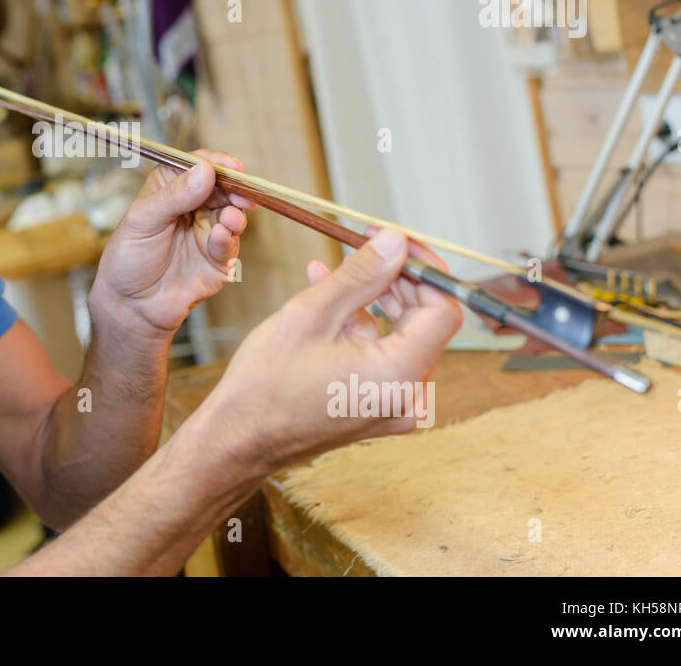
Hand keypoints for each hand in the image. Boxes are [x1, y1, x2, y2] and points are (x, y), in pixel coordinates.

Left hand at [89, 150, 255, 342]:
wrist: (131, 306)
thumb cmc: (128, 259)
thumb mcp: (143, 220)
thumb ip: (175, 196)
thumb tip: (205, 171)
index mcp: (170, 188)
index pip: (197, 165)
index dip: (216, 163)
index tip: (230, 166)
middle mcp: (192, 206)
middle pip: (222, 187)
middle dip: (234, 188)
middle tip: (241, 190)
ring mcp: (207, 231)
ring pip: (231, 212)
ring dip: (235, 212)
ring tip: (231, 217)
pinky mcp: (217, 258)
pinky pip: (230, 242)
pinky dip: (228, 237)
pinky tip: (220, 235)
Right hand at [199, 228, 463, 479]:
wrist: (238, 439)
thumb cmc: (266, 385)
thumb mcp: (311, 315)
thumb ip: (361, 275)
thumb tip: (396, 242)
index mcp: (401, 376)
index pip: (443, 310)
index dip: (423, 269)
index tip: (394, 243)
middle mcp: (409, 398)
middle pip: (425, 322)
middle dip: (395, 280)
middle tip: (364, 246)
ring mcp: (395, 407)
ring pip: (401, 336)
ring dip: (374, 300)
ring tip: (333, 273)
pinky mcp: (378, 409)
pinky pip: (383, 357)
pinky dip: (362, 328)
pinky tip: (329, 303)